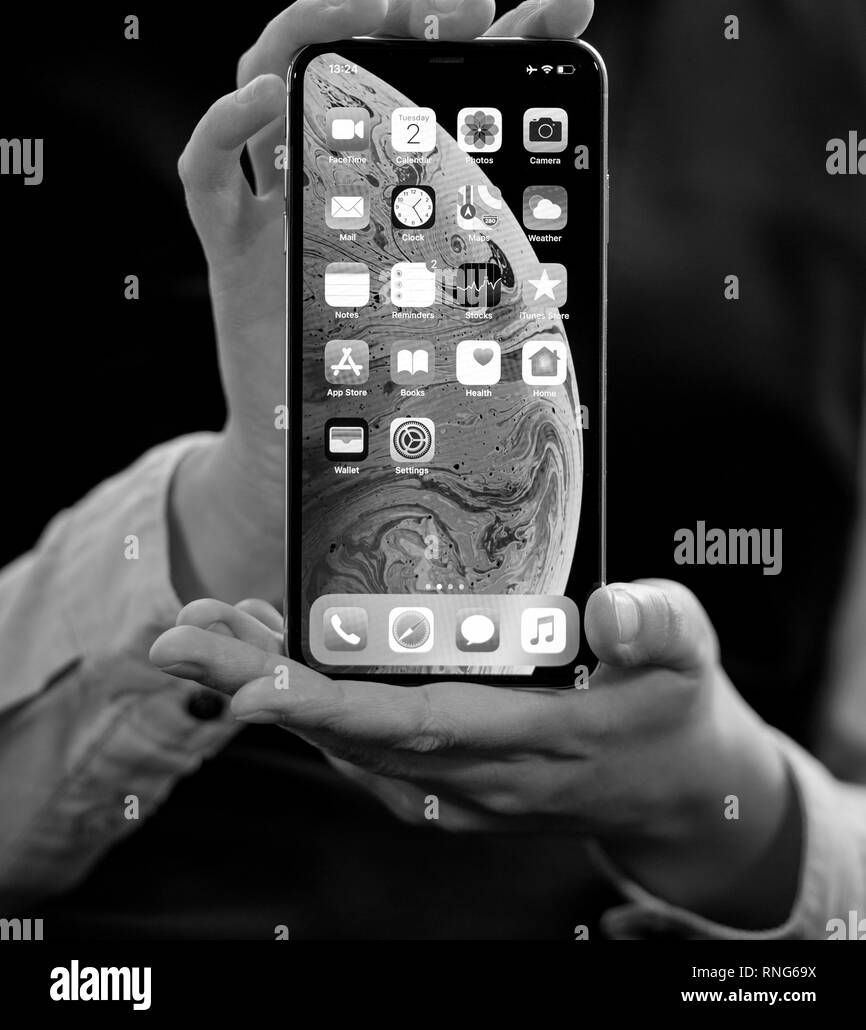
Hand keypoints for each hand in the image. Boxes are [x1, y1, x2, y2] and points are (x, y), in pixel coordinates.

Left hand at [150, 578, 799, 926]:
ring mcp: (460, 786)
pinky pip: (362, 748)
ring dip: (272, 688)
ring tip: (210, 629)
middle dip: (260, 684)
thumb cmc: (676, 714)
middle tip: (182, 636)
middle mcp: (481, 775)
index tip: (254, 686)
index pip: (416, 726)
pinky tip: (275, 660)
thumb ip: (659, 627)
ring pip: (346, 741)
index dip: (330, 711)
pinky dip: (309, 706)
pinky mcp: (448, 778)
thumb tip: (614, 608)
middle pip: (353, 733)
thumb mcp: (690, 656)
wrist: (682, 790)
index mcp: (535, 740)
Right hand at [169, 0, 593, 604]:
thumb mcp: (484, 295)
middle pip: (346, 55)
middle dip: (400, 14)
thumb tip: (591, 189)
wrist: (334, 461)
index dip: (502, 33)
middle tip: (458, 3)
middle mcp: (332, 174)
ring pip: (262, 82)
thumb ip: (531, 239)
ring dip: (307, 31)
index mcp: (397, 175)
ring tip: (364, 4)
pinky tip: (269, 97)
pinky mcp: (230, 251)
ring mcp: (276, 207)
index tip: (566, 8)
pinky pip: (207, 172)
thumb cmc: (412, 372)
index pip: (441, 77)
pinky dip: (226, 125)